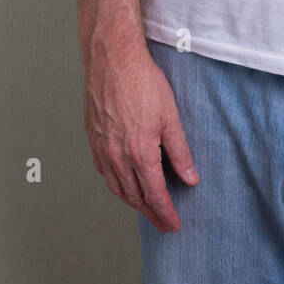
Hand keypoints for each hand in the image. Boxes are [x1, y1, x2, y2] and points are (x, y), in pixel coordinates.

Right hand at [83, 43, 198, 233]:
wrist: (112, 59)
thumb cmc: (141, 81)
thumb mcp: (171, 116)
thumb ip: (180, 151)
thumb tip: (190, 177)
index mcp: (140, 152)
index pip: (155, 195)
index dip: (165, 213)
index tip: (174, 224)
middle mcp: (117, 156)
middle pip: (135, 197)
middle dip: (151, 214)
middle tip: (163, 223)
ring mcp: (102, 149)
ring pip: (117, 188)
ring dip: (133, 203)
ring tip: (146, 209)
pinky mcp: (93, 139)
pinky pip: (104, 172)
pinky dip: (116, 185)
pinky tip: (123, 183)